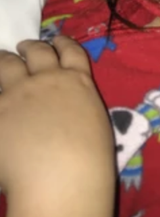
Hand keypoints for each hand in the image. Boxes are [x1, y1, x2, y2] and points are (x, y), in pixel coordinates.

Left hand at [0, 36, 114, 216]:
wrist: (63, 176)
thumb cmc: (90, 156)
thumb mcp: (93, 119)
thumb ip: (77, 103)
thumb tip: (66, 105)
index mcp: (78, 81)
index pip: (71, 51)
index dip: (63, 43)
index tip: (57, 41)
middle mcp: (49, 79)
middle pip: (38, 51)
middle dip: (31, 47)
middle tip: (24, 49)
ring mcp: (19, 92)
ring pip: (7, 64)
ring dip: (5, 61)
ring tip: (3, 62)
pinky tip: (0, 101)